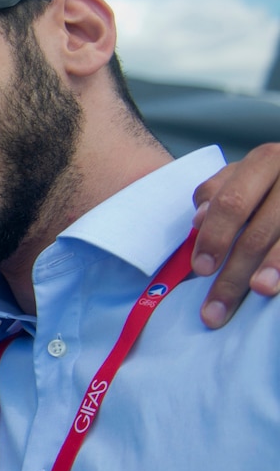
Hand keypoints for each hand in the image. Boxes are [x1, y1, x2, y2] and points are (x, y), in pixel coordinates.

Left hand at [190, 142, 279, 326]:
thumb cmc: (268, 185)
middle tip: (215, 309)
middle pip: (260, 231)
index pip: (232, 203)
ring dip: (272, 269)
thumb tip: (199, 219)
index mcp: (265, 161)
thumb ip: (219, 195)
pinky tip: (278, 287)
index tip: (201, 270)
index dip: (215, 237)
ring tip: (259, 292)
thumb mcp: (242, 179)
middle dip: (235, 273)